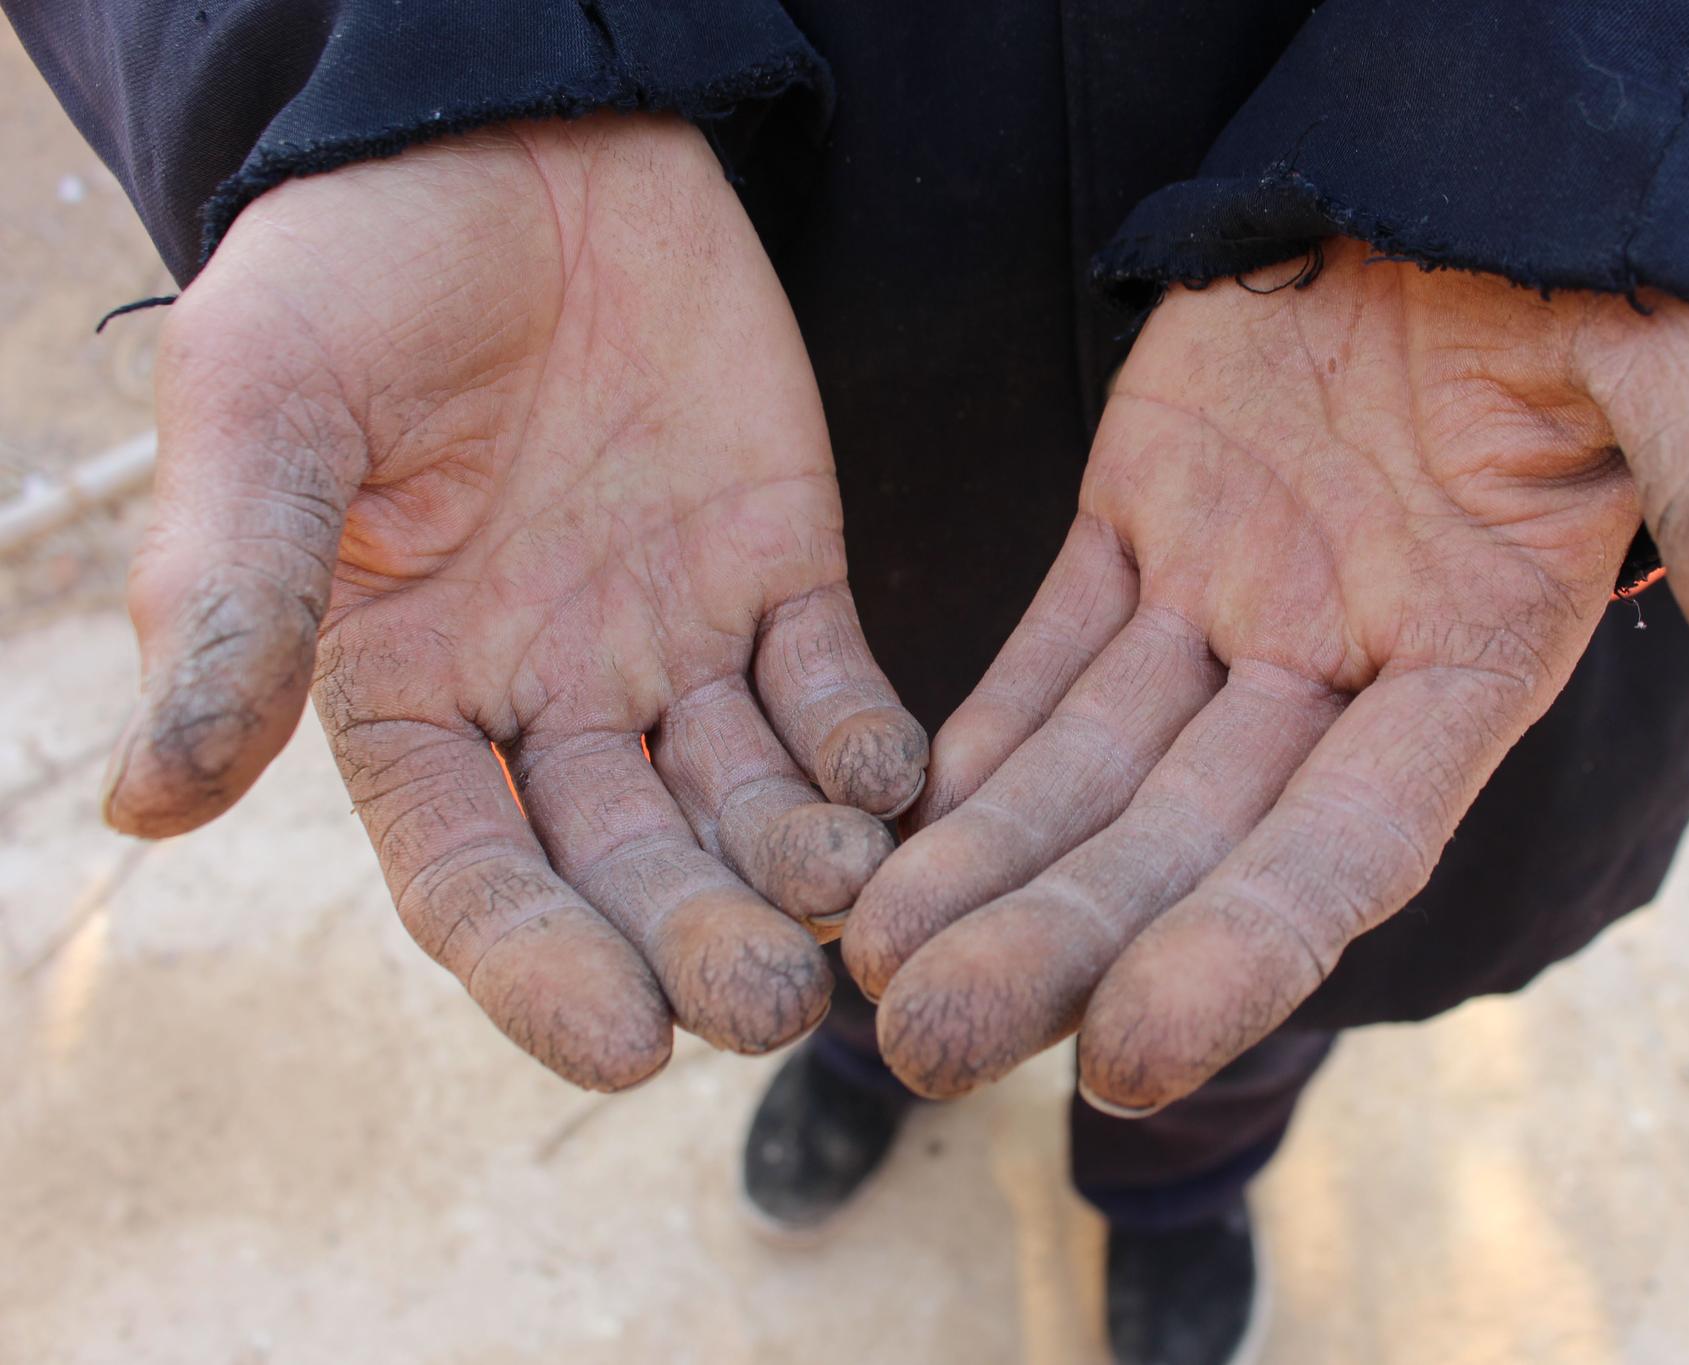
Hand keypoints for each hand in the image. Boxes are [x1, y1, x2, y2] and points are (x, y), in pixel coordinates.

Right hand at [103, 115, 926, 1089]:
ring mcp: (670, 639)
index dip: (539, 966)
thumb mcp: (265, 420)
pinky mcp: (777, 568)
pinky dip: (862, 744)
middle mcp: (545, 696)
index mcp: (410, 693)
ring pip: (739, 796)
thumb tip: (146, 807)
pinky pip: (829, 683)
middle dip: (695, 939)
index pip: (473, 874)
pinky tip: (893, 786)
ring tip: (844, 906)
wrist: (514, 133)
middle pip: (627, 861)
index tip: (620, 1045)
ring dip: (794, 864)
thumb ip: (227, 607)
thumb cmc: (357, 270)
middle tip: (767, 1001)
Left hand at [845, 241, 1688, 1110]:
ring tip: (867, 967)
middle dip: (1058, 946)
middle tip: (922, 1047)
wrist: (1479, 151)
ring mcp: (1236, 599)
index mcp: (1472, 663)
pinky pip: (1051, 654)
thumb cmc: (1610, 264)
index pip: (1344, 845)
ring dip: (988, 868)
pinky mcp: (1145, 520)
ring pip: (1095, 766)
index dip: (1242, 952)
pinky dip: (977, 743)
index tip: (1123, 1061)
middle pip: (1184, 838)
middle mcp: (1341, 666)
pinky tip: (890, 825)